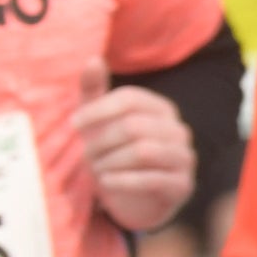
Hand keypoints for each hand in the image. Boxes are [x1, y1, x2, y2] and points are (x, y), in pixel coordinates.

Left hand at [71, 63, 194, 234]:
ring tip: (96, 170)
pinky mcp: (181, 185)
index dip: (98, 110)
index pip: (130, 99)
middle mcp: (178, 130)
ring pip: (144, 151)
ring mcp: (184, 158)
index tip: (73, 124)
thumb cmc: (113, 152)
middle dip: (101, 142)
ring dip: (110, 162)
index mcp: (160, 109)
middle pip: (134, 126)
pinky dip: (122, 181)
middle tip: (85, 155)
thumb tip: (93, 59)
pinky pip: (152, 179)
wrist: (131, 197)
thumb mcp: (99, 122)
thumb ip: (94, 92)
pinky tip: (105, 182)